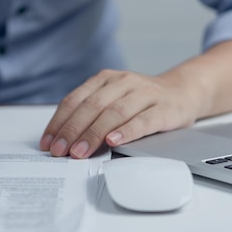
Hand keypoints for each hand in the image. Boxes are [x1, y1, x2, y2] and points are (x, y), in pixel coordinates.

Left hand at [39, 69, 203, 158]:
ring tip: (80, 151)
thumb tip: (62, 140)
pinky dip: (126, 131)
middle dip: (72, 130)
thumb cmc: (142, 100)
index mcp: (105, 80)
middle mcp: (122, 82)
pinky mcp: (164, 108)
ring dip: (94, 133)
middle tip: (60, 150)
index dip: (59, 122)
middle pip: (92, 106)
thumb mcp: (113, 100)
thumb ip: (92, 114)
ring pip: (114, 112)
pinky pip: (143, 120)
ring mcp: (144, 93)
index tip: (48, 142)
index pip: (75, 100)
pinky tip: (114, 141)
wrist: (182, 91)